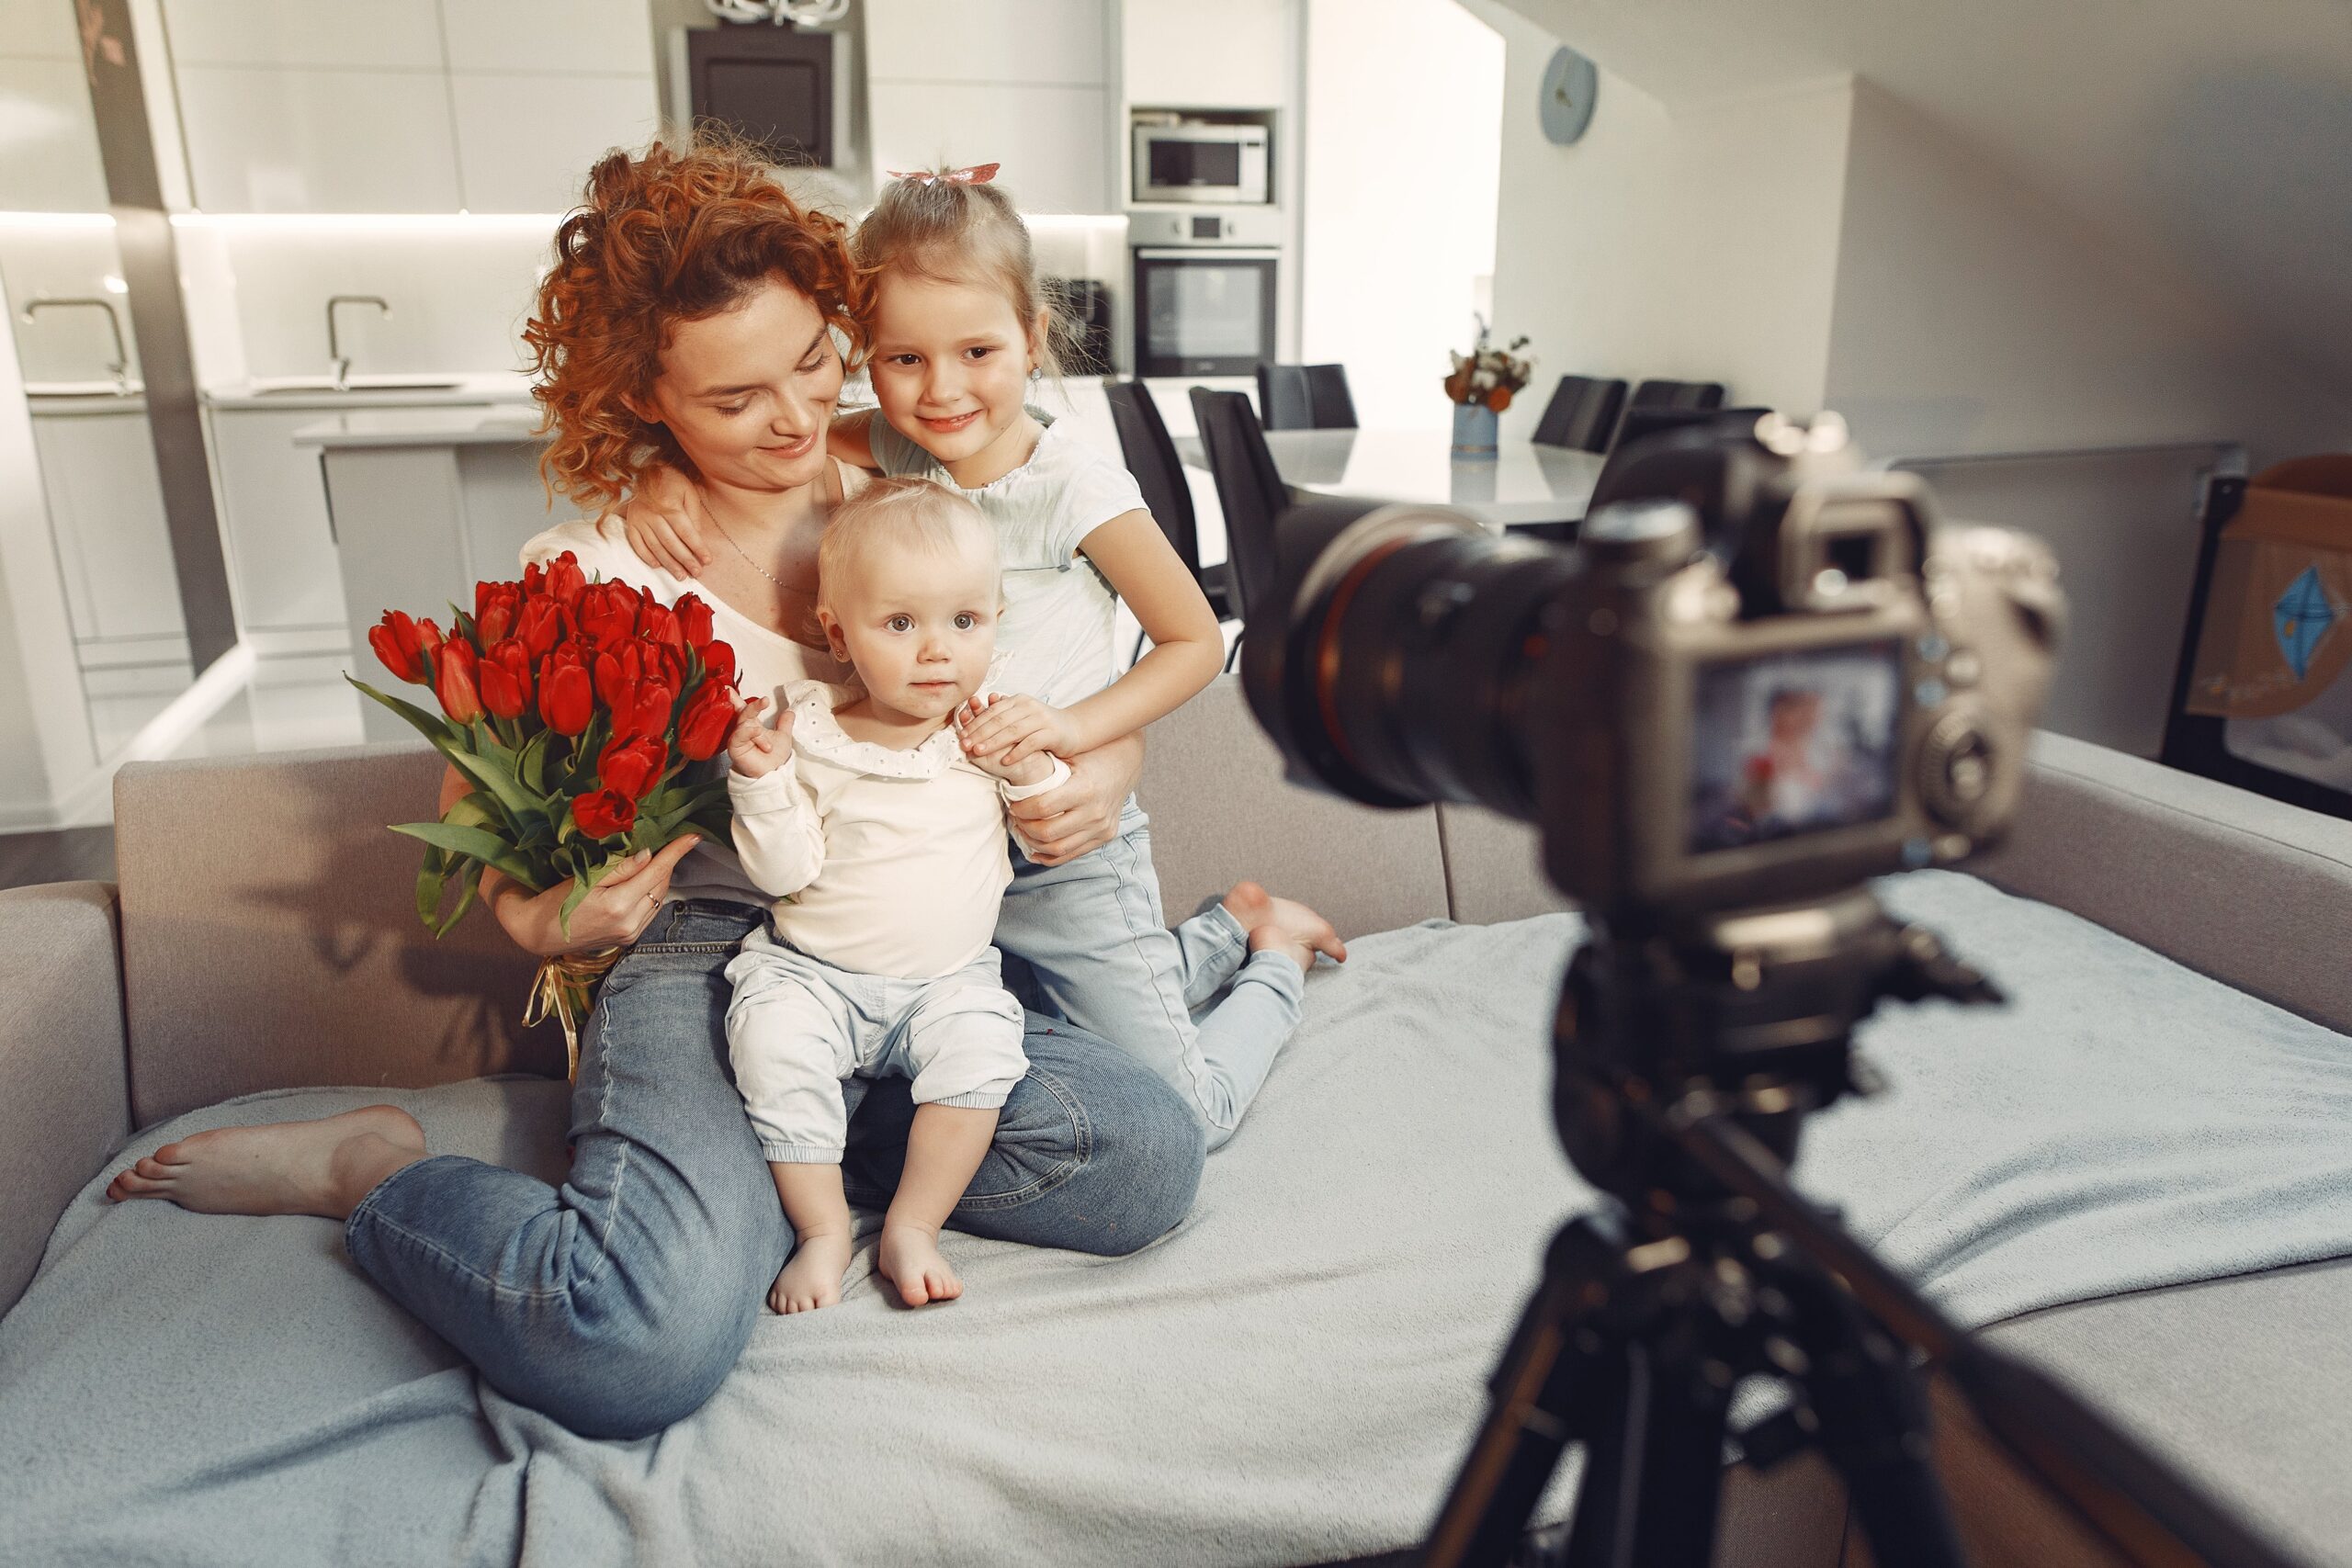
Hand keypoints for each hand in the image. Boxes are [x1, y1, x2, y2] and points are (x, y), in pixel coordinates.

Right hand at [486, 834, 701, 955]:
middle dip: (667, 863)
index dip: (676, 852)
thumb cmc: (555, 901)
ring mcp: (630, 934)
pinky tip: (643, 882)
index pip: (657, 872)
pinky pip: (650, 911)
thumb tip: (648, 855)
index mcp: (619, 905)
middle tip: (668, 842)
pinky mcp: (628, 938)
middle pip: (661, 885)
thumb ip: (620, 868)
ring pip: (658, 899)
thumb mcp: (584, 879)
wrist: (538, 933)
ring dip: (660, 878)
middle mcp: (630, 923)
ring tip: (656, 860)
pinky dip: (651, 893)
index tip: (694, 836)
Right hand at [617, 462, 711, 576]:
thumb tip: (698, 539)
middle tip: (697, 572)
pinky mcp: (631, 523)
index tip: (707, 560)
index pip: (686, 531)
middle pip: (671, 542)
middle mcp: (652, 513)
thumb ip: (694, 515)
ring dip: (669, 563)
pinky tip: (658, 566)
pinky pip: (637, 544)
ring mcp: (639, 519)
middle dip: (685, 560)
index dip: (697, 547)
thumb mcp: (689, 493)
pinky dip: (647, 556)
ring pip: (655, 546)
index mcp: (669, 504)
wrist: (649, 471)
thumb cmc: (674, 483)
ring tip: (681, 575)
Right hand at [727, 695, 793, 778]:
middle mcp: (743, 730)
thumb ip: (785, 723)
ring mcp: (738, 738)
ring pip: (743, 722)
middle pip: (743, 712)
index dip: (737, 698)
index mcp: (752, 725)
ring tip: (767, 742)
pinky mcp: (734, 746)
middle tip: (764, 701)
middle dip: (753, 706)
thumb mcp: (783, 736)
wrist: (773, 773)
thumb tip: (790, 711)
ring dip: (756, 729)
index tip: (730, 689)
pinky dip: (750, 732)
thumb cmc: (774, 758)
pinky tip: (758, 733)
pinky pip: (740, 734)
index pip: (744, 708)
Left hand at [955, 693, 1079, 770]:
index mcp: (1018, 701)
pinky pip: (1031, 742)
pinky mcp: (1052, 733)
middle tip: (965, 744)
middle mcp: (1029, 706)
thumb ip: (1002, 716)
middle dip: (980, 733)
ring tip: (979, 752)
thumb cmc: (1042, 725)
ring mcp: (1041, 719)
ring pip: (1013, 730)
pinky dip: (1017, 751)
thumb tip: (973, 718)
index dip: (976, 723)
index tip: (962, 735)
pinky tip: (1005, 761)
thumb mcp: (1021, 716)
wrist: (1073, 728)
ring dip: (994, 742)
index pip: (993, 711)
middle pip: (1000, 720)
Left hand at [1004, 734, 1140, 864]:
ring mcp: (1102, 827)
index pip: (1043, 807)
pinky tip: (1035, 848)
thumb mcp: (1070, 755)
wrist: (1124, 765)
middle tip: (1015, 818)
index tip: (1013, 804)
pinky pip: (1072, 854)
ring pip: (1058, 848)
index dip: (1022, 809)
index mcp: (1085, 788)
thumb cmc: (1090, 756)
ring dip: (1034, 842)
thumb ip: (1044, 766)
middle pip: (1048, 832)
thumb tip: (1007, 770)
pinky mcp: (1105, 836)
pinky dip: (1049, 855)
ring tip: (1024, 831)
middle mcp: (1096, 811)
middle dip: (1025, 828)